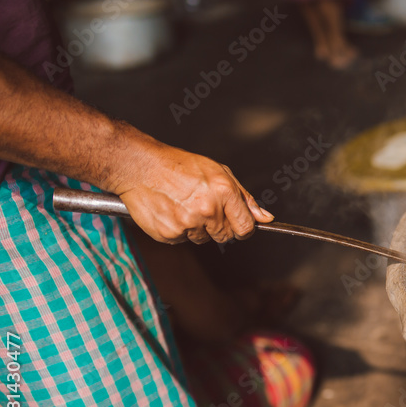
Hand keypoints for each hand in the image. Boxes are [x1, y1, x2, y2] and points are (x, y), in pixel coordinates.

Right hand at [106, 141, 272, 244]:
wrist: (140, 167)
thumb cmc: (179, 165)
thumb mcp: (219, 172)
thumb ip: (244, 198)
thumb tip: (265, 218)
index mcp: (224, 192)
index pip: (246, 227)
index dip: (243, 228)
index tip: (238, 225)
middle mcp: (208, 210)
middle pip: (226, 236)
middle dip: (219, 226)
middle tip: (203, 208)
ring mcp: (188, 224)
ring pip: (203, 239)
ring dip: (198, 228)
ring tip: (184, 205)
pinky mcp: (170, 234)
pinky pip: (183, 240)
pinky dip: (179, 230)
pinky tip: (172, 211)